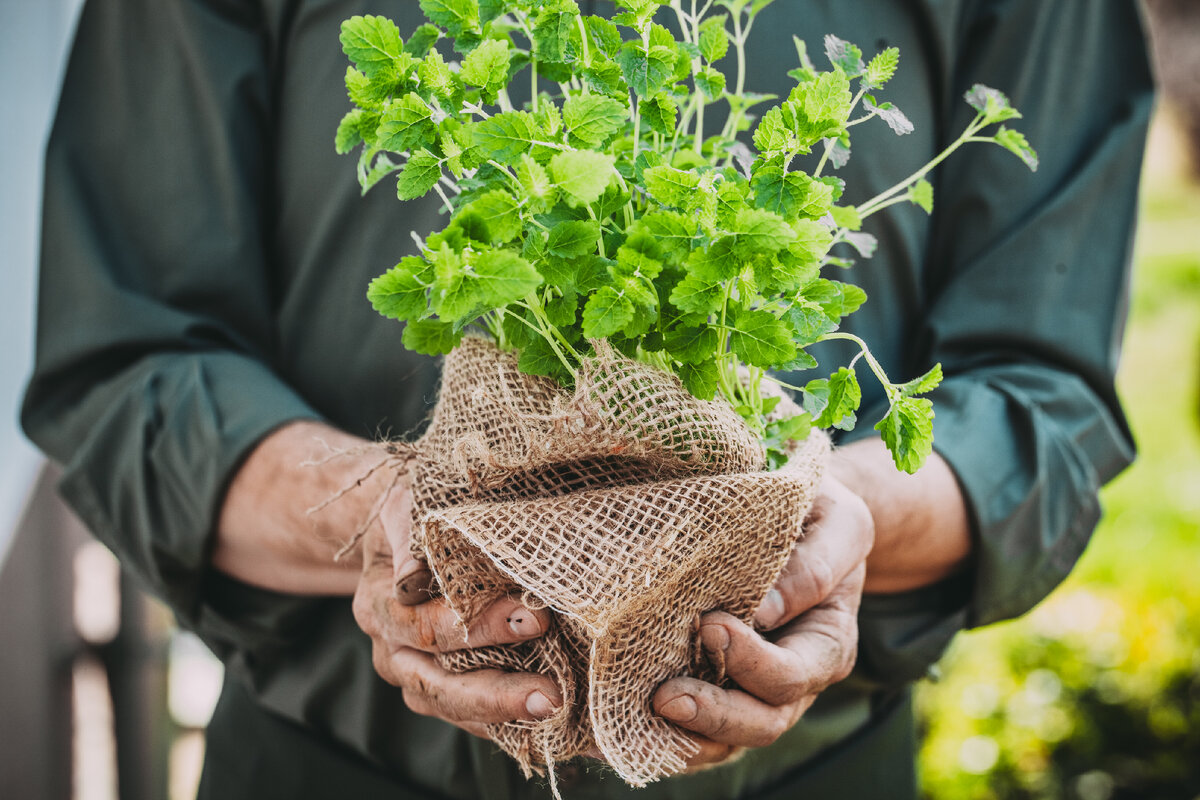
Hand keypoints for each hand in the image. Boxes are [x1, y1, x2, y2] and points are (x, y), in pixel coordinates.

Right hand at [351, 489, 562, 740]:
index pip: (424, 627)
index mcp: (378, 604)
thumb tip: (416, 572)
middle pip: (436, 685)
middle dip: (496, 692)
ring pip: (452, 707)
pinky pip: (468, 717)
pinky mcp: (438, 688)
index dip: (478, 627)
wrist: (392, 529)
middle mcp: (391, 649)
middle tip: (551, 694)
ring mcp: (413, 674)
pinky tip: (549, 725)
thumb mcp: (405, 507)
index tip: (533, 618)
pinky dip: (506, 722)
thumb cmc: (409, 511)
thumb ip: (411, 536)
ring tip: (556, 712)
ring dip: (505, 714)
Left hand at [652, 474, 873, 765]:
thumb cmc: (819, 514)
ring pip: (726, 739)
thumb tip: (766, 610)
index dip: (751, 662)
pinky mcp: (720, 688)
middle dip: (712, 714)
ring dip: (681, 736)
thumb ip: (815, 564)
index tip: (709, 624)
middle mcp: (795, 679)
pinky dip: (663, 736)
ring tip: (633, 727)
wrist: (799, 517)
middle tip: (663, 696)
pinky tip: (622, 730)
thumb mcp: (837, 523)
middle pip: (761, 722)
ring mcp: (756, 690)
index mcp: (827, 642)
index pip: (792, 674)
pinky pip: (697, 731)